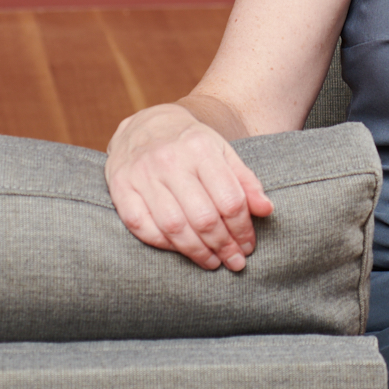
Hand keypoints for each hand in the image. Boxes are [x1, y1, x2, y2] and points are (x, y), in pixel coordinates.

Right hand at [106, 104, 272, 270]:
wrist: (146, 126)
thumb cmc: (191, 145)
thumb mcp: (223, 153)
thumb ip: (245, 181)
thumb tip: (266, 210)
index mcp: (200, 148)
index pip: (229, 200)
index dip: (243, 229)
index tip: (248, 245)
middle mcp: (169, 160)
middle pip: (203, 217)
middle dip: (223, 246)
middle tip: (234, 262)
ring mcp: (142, 174)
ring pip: (174, 227)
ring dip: (197, 252)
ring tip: (213, 262)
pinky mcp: (121, 188)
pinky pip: (143, 227)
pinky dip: (164, 245)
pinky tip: (180, 251)